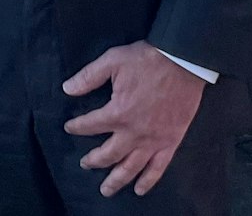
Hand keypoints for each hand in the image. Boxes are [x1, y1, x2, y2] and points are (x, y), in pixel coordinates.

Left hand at [62, 42, 205, 197]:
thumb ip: (88, 77)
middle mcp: (133, 133)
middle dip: (93, 161)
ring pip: (131, 168)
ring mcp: (153, 140)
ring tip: (106, 190)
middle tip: (85, 164)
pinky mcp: (170, 142)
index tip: (70, 127)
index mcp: (117, 112)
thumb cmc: (148, 60)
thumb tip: (67, 89)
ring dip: (116, 181)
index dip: (76, 127)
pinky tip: (139, 190)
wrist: (184, 62)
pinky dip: (148, 181)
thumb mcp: (112, 60)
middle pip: (108, 155)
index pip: (90, 125)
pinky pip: (158, 168)